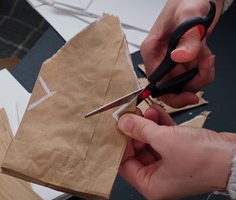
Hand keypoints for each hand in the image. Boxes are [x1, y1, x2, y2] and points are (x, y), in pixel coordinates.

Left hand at [118, 105, 234, 198]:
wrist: (234, 157)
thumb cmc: (205, 160)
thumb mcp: (165, 140)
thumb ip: (140, 130)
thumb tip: (124, 123)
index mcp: (152, 184)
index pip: (125, 164)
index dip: (122, 144)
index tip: (121, 127)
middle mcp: (159, 177)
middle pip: (138, 151)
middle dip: (136, 131)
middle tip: (132, 115)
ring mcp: (170, 164)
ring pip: (151, 142)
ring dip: (148, 125)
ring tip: (145, 110)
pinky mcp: (180, 153)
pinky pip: (163, 138)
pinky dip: (160, 125)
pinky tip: (156, 112)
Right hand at [141, 0, 223, 107]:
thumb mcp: (188, 15)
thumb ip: (187, 37)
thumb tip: (180, 57)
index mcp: (152, 50)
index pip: (156, 83)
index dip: (171, 94)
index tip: (188, 96)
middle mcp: (161, 58)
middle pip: (172, 86)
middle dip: (192, 82)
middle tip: (204, 68)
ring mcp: (174, 60)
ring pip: (186, 83)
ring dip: (201, 73)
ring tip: (206, 54)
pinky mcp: (186, 59)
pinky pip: (195, 74)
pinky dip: (205, 69)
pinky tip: (206, 54)